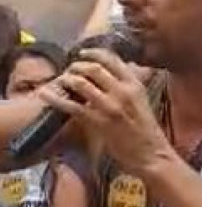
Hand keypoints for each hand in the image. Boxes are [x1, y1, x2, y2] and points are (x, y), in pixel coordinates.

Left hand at [38, 49, 171, 176]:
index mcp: (135, 85)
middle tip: (70, 70)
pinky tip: (45, 94)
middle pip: (93, 68)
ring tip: (62, 82)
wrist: (151, 154)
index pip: (112, 59)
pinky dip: (55, 98)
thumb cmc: (146, 129)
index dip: (93, 53)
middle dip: (77, 66)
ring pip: (81, 83)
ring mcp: (110, 106)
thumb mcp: (142, 101)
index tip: (83, 53)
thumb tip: (110, 73)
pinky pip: (71, 106)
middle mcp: (123, 92)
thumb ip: (127, 86)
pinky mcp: (98, 121)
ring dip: (67, 79)